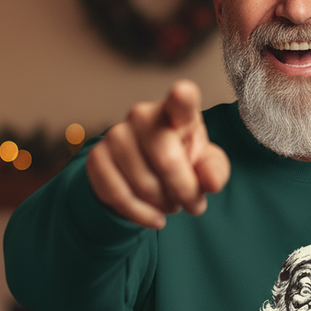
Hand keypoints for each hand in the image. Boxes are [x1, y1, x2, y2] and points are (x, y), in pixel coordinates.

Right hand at [86, 80, 229, 228]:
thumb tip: (211, 183)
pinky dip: (142, 215)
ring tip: (172, 203)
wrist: (143, 171)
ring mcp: (116, 135)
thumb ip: (214, 171)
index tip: (182, 92)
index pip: (180, 102)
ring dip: (165, 205)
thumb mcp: (205, 165)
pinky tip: (155, 218)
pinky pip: (120, 196)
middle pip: (168, 161)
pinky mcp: (96, 158)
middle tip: (194, 204)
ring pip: (145, 185)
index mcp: (176, 112)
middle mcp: (143, 115)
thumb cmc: (182, 160)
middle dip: (186, 192)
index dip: (182, 97)